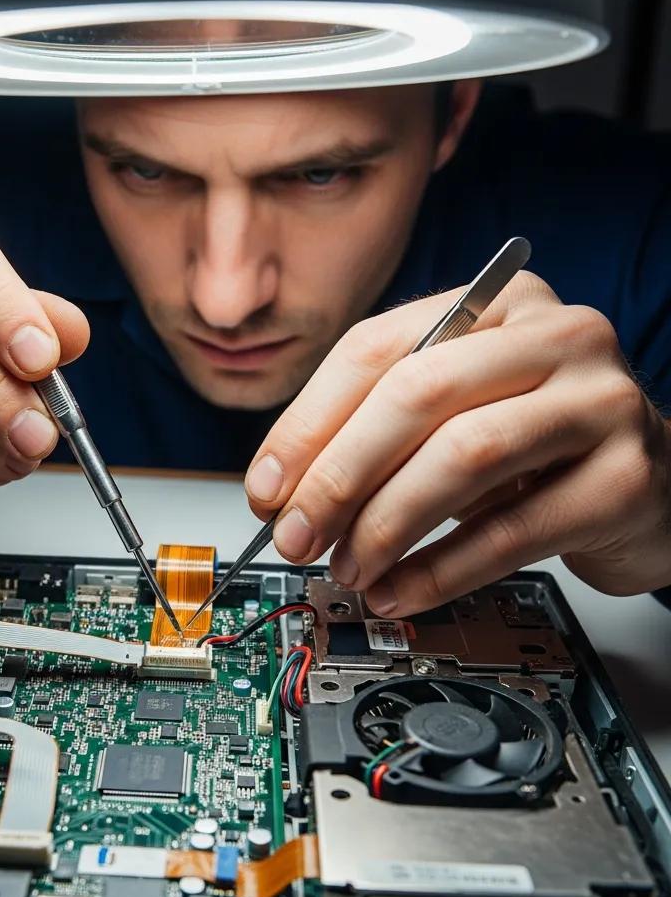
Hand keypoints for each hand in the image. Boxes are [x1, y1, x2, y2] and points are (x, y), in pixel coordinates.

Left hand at [245, 272, 670, 615]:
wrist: (654, 484)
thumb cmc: (535, 449)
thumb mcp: (453, 417)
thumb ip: (375, 434)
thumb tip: (283, 490)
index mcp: (492, 306)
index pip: (373, 351)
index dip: (306, 425)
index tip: (265, 487)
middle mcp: (553, 335)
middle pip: (415, 395)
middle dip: (337, 476)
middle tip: (296, 536)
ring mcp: (598, 401)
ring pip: (463, 456)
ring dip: (384, 525)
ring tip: (348, 568)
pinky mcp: (625, 478)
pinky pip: (511, 530)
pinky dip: (440, 570)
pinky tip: (400, 591)